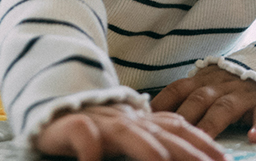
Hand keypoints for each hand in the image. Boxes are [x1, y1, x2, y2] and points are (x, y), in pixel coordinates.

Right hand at [35, 102, 229, 160]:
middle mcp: (126, 117)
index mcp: (142, 119)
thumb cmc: (94, 123)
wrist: (51, 100)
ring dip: (146, 149)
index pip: (179, 128)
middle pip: (161, 134)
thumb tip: (179, 154)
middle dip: (188, 152)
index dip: (204, 144)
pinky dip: (91, 149)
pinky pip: (83, 135)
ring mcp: (100, 119)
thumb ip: (154, 140)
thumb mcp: (129, 132)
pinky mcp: (71, 124)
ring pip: (127, 132)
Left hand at [150, 67, 255, 142]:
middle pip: (199, 99)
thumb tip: (148, 115)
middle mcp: (220, 85)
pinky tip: (255, 138)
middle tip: (171, 134)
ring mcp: (243, 94)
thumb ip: (183, 97)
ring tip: (203, 139)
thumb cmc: (228, 85)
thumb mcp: (205, 85)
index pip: (177, 89)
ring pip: (225, 107)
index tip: (146, 118)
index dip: (161, 103)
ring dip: (212, 123)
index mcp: (202, 80)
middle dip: (185, 117)